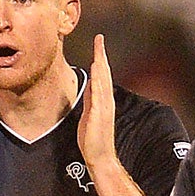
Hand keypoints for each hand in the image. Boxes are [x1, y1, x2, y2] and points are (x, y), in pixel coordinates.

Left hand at [76, 36, 121, 175]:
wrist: (99, 156)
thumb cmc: (93, 138)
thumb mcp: (88, 114)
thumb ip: (90, 99)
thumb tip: (89, 85)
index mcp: (103, 100)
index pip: (102, 76)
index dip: (100, 59)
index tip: (98, 44)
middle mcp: (105, 100)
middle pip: (104, 73)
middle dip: (101, 55)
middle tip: (100, 38)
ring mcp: (103, 106)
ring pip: (102, 80)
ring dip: (100, 63)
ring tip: (98, 47)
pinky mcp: (97, 113)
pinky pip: (98, 93)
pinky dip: (97, 80)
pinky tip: (95, 69)